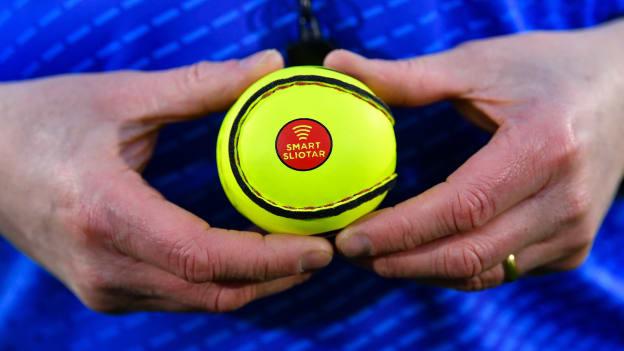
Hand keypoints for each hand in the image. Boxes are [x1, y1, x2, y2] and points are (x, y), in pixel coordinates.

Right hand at [0, 50, 332, 311]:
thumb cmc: (44, 122)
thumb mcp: (123, 97)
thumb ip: (202, 85)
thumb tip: (269, 67)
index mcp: (106, 213)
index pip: (205, 257)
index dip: (270, 258)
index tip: (320, 248)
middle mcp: (104, 264)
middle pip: (210, 290)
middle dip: (275, 278)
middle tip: (322, 250)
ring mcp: (102, 287)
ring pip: (197, 301)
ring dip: (253, 284)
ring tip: (297, 254)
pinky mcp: (104, 290)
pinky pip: (178, 295)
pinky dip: (221, 282)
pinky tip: (250, 258)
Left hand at [324, 21, 623, 289]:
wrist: (622, 90)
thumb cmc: (546, 71)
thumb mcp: (479, 64)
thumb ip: (406, 75)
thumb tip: (336, 67)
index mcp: (544, 146)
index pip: (461, 207)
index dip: (400, 230)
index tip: (350, 238)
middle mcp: (566, 199)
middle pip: (470, 252)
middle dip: (401, 261)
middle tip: (351, 252)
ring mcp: (574, 230)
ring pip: (483, 271)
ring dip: (422, 271)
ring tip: (375, 256)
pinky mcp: (571, 248)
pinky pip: (502, 270)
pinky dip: (455, 268)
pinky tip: (420, 254)